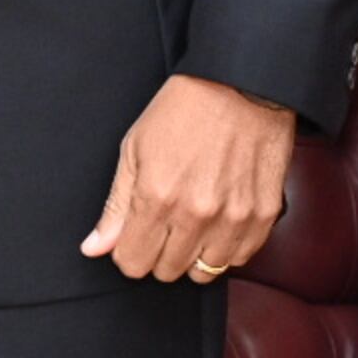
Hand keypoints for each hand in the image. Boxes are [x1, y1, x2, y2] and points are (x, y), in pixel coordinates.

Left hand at [81, 74, 295, 282]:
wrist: (240, 85)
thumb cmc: (183, 111)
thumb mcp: (134, 149)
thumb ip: (115, 206)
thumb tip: (94, 248)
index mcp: (157, 197)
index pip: (134, 263)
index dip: (128, 251)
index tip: (133, 235)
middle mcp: (196, 215)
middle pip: (167, 271)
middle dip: (158, 251)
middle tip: (164, 221)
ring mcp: (234, 218)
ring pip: (205, 272)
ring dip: (193, 253)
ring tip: (192, 221)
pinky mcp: (264, 216)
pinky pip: (240, 258)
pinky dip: (226, 247)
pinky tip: (219, 221)